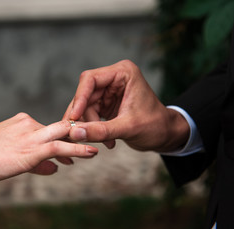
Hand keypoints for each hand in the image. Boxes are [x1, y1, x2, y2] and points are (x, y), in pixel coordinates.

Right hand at [0, 113, 97, 182]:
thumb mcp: (10, 157)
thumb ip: (36, 162)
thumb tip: (55, 168)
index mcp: (22, 122)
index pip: (50, 130)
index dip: (65, 139)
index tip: (76, 148)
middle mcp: (28, 124)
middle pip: (61, 127)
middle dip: (78, 134)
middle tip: (93, 142)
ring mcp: (30, 135)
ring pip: (64, 134)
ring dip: (83, 140)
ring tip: (97, 148)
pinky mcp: (31, 149)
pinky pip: (60, 148)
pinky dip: (78, 150)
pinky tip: (91, 152)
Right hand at [63, 60, 188, 151]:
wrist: (166, 135)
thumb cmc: (155, 126)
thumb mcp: (128, 128)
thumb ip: (101, 130)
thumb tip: (74, 134)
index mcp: (123, 73)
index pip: (90, 79)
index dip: (79, 98)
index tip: (74, 117)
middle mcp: (113, 79)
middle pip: (84, 94)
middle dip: (83, 116)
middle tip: (79, 135)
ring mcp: (108, 91)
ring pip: (85, 106)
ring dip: (89, 126)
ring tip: (104, 142)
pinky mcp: (106, 104)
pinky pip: (90, 114)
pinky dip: (93, 129)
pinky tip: (106, 141)